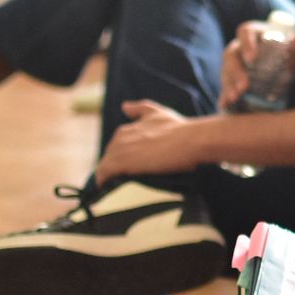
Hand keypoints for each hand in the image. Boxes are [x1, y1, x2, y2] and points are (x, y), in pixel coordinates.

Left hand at [96, 101, 210, 184]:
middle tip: (127, 178)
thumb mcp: (158, 113)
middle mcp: (120, 137)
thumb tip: (124, 106)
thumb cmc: (179, 129)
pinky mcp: (121, 162)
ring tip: (116, 187)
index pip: (116, 148)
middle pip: (110, 157)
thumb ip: (140, 109)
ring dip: (109, 176)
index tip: (129, 166)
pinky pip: (104, 174)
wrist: (190, 140)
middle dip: (115, 167)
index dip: (122, 158)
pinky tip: (108, 188)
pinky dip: (104, 182)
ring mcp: (120, 149)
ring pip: (105, 166)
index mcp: (127, 129)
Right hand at [220, 20, 294, 110]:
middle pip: (232, 54)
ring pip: (227, 71)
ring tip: (235, 98)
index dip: (247, 44)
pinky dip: (226, 95)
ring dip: (229, 85)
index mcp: (257, 32)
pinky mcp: (238, 78)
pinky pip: (229, 86)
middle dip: (235, 71)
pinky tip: (225, 106)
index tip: (253, 59)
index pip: (246, 31)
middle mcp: (243, 46)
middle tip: (244, 87)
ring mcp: (238, 63)